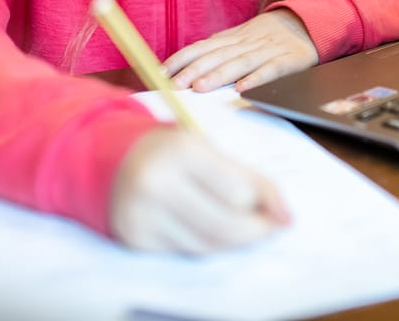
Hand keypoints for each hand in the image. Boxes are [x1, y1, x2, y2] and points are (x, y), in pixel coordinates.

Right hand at [110, 127, 289, 253]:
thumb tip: (282, 212)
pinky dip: (207, 245)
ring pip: (207, 245)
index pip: (238, 189)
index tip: (287, 215)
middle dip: (257, 231)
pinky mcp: (135, 240)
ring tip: (249, 230)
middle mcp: (158, 183)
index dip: (268, 204)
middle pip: (225, 224)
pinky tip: (215, 232)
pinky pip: (185, 252)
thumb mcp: (204, 147)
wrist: (111, 158)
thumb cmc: (170, 149)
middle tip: (273, 229)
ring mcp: (143, 215)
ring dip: (235, 241)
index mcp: (181, 150)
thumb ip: (242, 175)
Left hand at [163, 9, 317, 91]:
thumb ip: (219, 50)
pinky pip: (271, 70)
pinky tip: (243, 88)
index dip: (181, 59)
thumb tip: (186, 65)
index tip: (160, 72)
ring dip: (219, 75)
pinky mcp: (289, 61)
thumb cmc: (270, 35)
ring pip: (240, 62)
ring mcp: (268, 50)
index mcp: (234, 37)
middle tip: (174, 85)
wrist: (309, 22)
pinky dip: (257, 78)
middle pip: (217, 55)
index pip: (202, 47)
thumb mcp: (242, 37)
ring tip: (200, 87)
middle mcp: (247, 42)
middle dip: (194, 70)